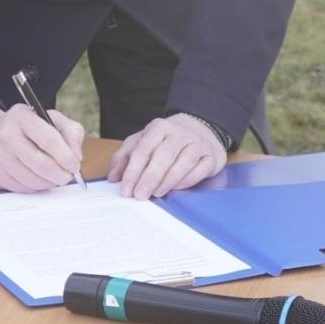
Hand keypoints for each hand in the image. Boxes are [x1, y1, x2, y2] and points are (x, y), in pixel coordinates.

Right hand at [0, 103, 86, 192]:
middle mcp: (6, 134)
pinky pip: (22, 188)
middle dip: (61, 175)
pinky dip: (36, 187)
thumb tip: (76, 156)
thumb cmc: (27, 128)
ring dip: (50, 183)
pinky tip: (38, 178)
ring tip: (55, 177)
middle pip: (41, 164)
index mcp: (22, 116)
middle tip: (68, 176)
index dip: (66, 156)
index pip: (48, 139)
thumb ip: (71, 132)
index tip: (75, 165)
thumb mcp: (51, 119)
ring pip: (33, 180)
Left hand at [107, 114, 226, 199]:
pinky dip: (187, 180)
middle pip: (163, 155)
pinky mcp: (211, 155)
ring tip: (156, 194)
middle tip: (140, 195)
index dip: (133, 171)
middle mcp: (179, 133)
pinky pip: (200, 169)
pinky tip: (176, 188)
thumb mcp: (142, 142)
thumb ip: (125, 157)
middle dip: (149, 177)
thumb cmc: (166, 141)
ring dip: (168, 180)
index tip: (126, 190)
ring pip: (183, 161)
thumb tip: (113, 176)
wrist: (201, 130)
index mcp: (158, 127)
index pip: (143, 149)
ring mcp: (197, 143)